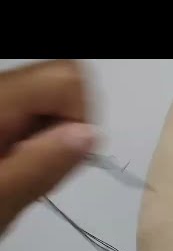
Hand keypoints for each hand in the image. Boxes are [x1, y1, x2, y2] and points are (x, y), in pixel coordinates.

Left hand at [0, 59, 95, 234]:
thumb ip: (43, 166)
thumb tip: (87, 135)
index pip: (67, 78)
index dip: (79, 118)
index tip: (64, 154)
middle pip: (57, 84)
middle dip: (63, 130)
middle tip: (34, 169)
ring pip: (44, 100)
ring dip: (45, 139)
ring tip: (16, 171)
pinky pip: (24, 112)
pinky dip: (28, 140)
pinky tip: (7, 165)